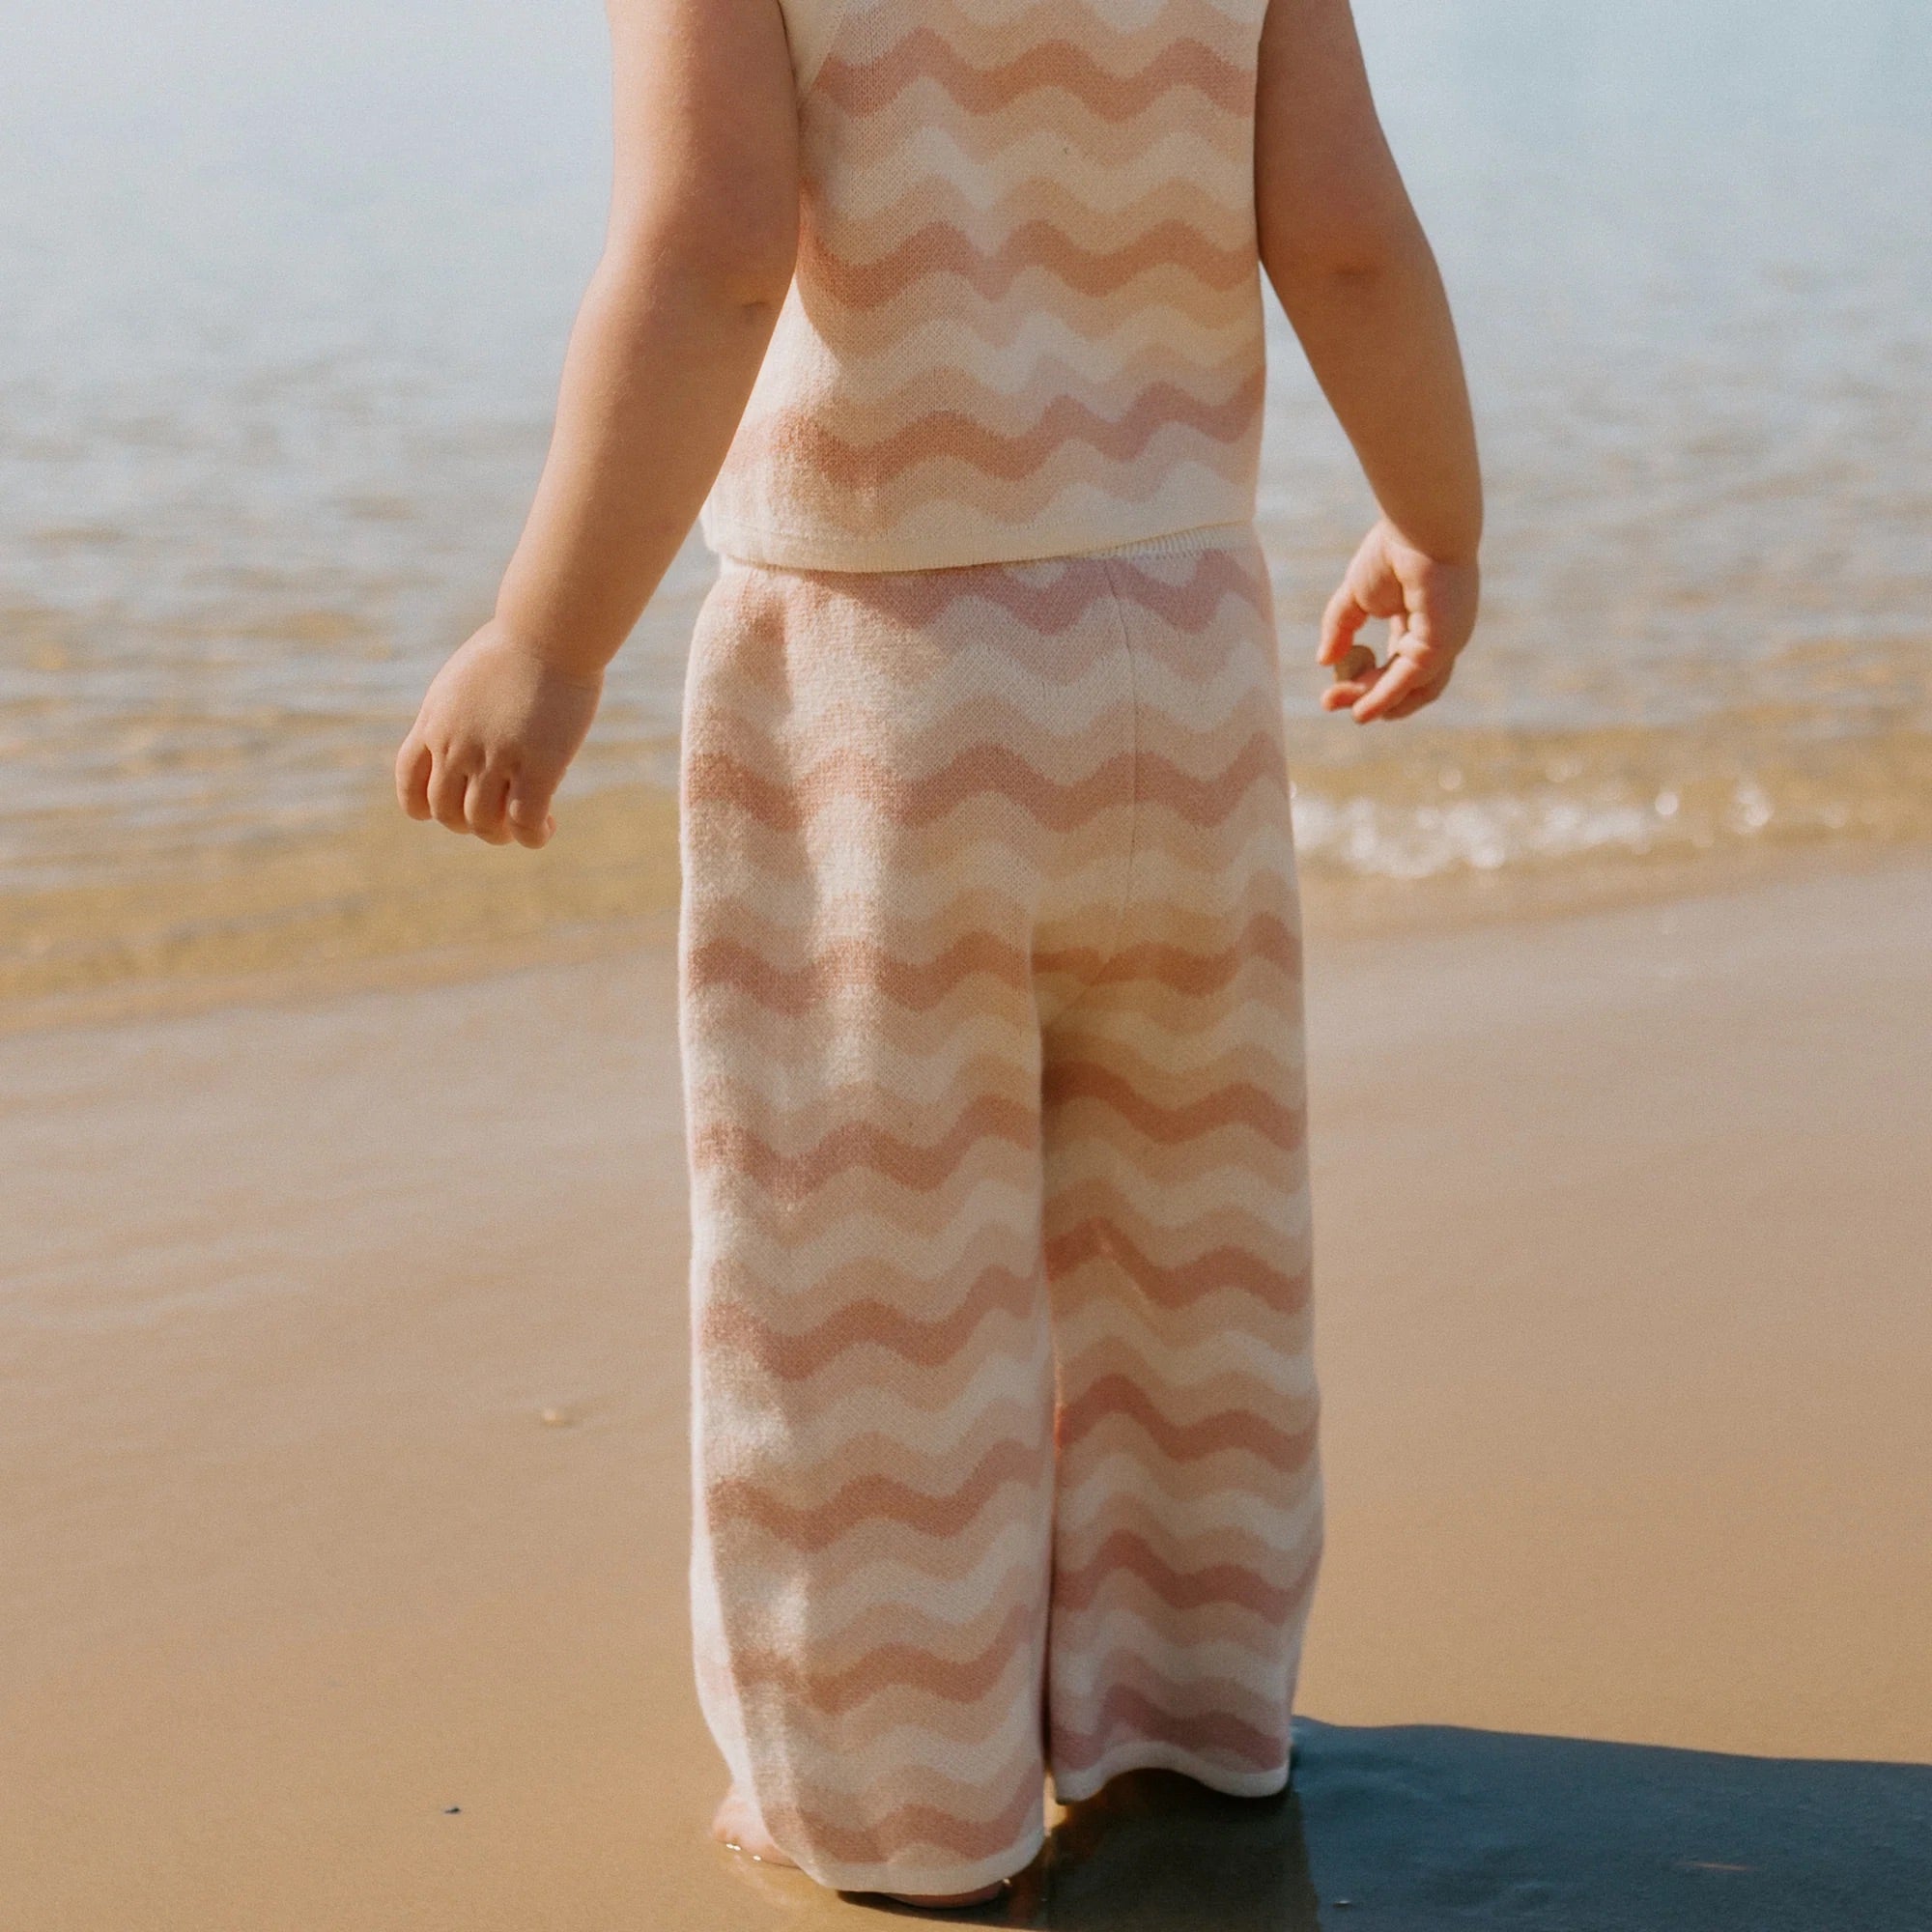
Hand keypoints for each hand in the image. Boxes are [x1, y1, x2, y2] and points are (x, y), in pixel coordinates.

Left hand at [394, 622, 601, 847]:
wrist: (550, 629)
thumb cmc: (518, 643)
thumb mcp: (468, 677)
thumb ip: (458, 709)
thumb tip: (468, 724)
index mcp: (435, 722)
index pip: (409, 784)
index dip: (427, 807)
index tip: (458, 801)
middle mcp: (457, 745)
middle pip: (446, 813)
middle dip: (471, 825)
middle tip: (502, 816)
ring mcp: (495, 757)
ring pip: (484, 824)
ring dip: (503, 834)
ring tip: (530, 823)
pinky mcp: (537, 766)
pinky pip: (525, 823)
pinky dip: (534, 836)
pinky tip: (548, 826)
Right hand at [1318, 519, 1479, 722]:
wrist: (1418, 525)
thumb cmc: (1394, 549)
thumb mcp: (1356, 596)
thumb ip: (1340, 628)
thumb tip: (1325, 661)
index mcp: (1420, 623)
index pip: (1395, 665)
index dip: (1365, 682)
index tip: (1331, 690)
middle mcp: (1438, 637)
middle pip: (1404, 684)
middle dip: (1367, 697)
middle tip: (1330, 702)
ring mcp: (1445, 642)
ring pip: (1410, 688)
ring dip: (1377, 703)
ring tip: (1348, 712)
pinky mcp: (1442, 643)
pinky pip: (1410, 680)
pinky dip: (1385, 697)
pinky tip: (1362, 711)